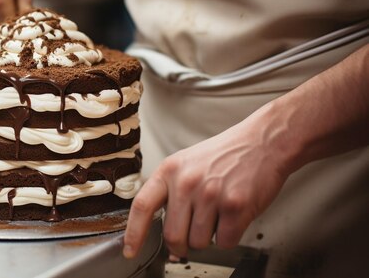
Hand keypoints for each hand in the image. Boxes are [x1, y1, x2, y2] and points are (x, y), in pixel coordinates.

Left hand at [123, 108, 289, 258]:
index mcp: (169, 170)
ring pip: (200, 243)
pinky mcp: (235, 206)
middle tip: (192, 235)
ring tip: (218, 214)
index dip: (133, 233)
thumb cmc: (225, 155)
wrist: (263, 142)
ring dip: (209, 238)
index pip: (142, 206)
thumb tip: (159, 227)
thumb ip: (171, 191)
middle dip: (181, 245)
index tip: (130, 250)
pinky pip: (225, 242)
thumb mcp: (186, 163)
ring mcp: (211, 194)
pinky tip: (233, 216)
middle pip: (173, 236)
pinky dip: (230, 237)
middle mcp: (186, 182)